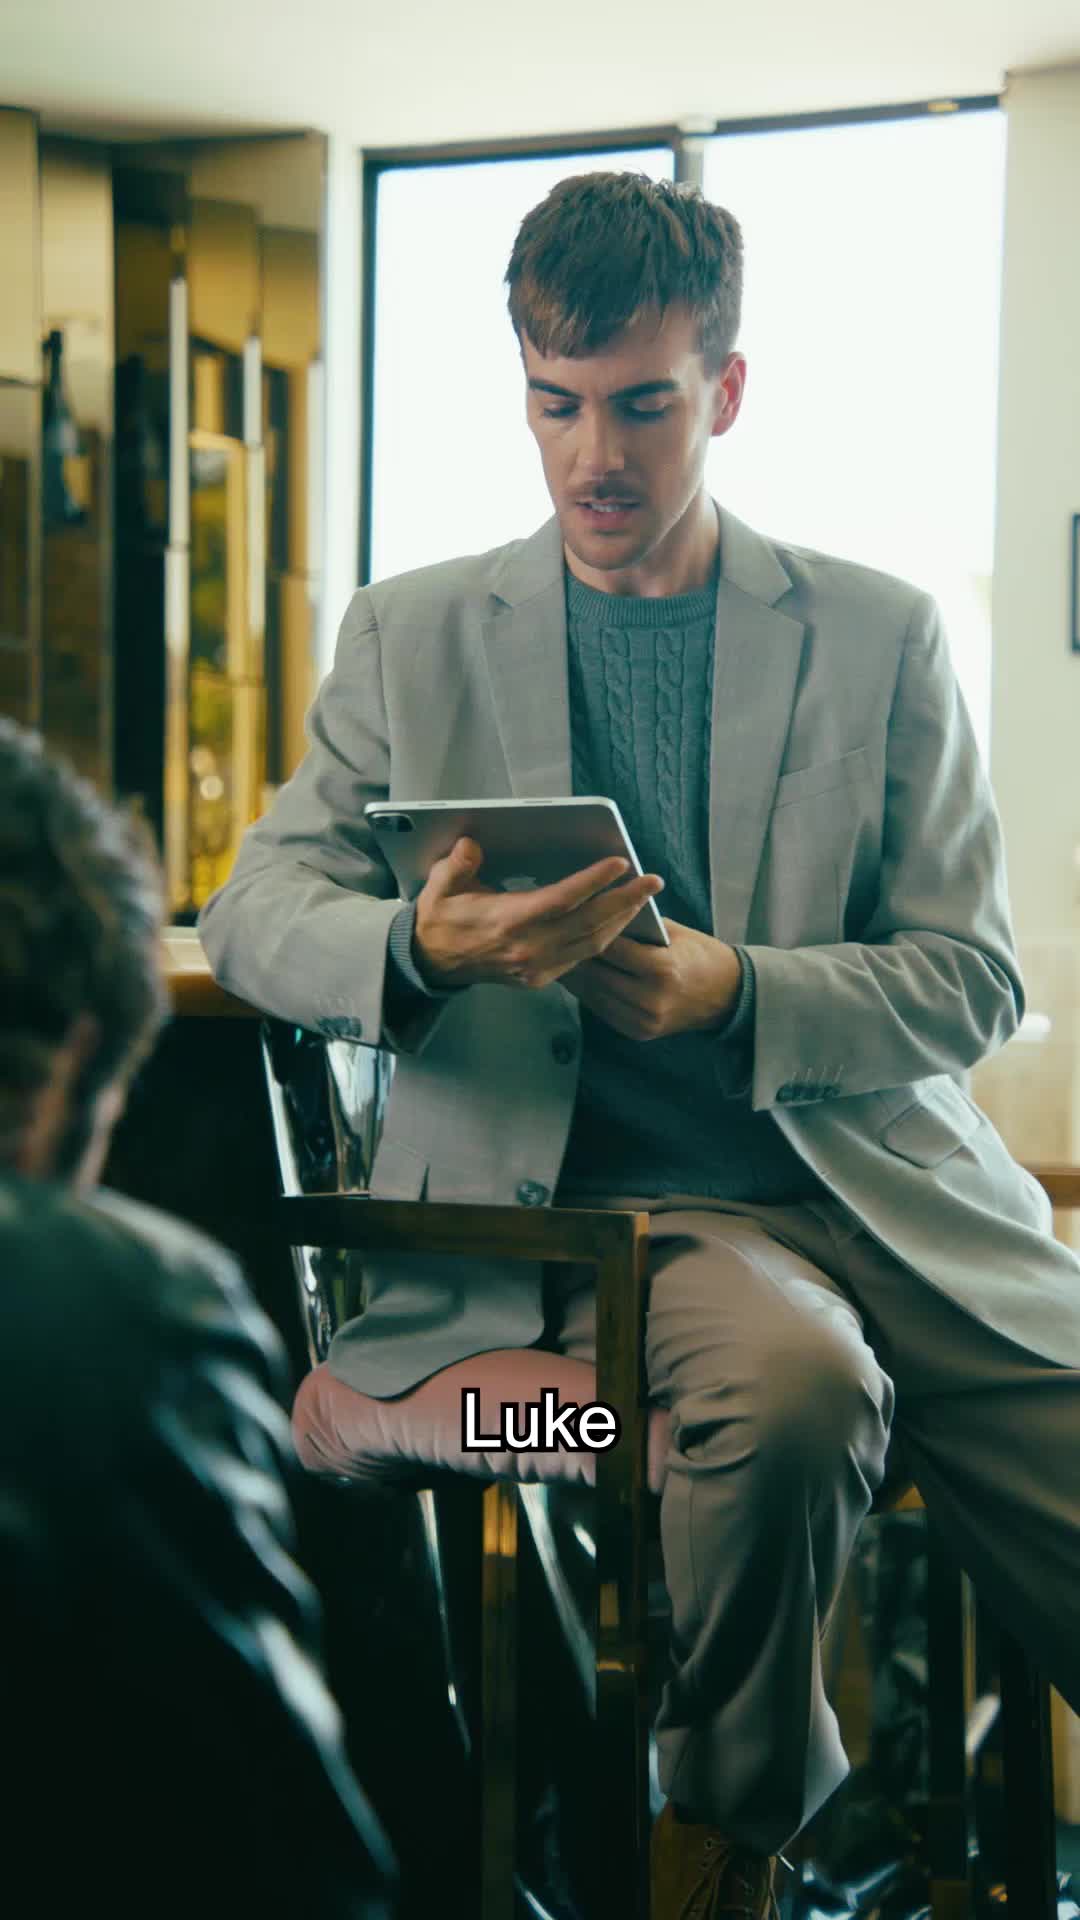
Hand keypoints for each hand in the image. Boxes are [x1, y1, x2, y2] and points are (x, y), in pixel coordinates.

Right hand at [412, 836, 665, 990]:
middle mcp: (527, 948)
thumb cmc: (440, 920)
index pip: (561, 899)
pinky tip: (619, 921)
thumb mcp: (440, 885)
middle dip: (626, 900)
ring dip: (622, 920)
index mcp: (507, 921)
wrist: (430, 963)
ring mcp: (536, 967)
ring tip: (644, 897)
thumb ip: (458, 864)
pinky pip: (582, 958)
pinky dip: (605, 939)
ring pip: (592, 944)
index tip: (620, 862)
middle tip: (653, 880)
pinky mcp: (539, 977)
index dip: (594, 881)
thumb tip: (473, 844)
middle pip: (589, 924)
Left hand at [562, 920, 741, 1040]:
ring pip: (594, 996)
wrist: (727, 995)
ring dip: (575, 979)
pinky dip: (589, 995)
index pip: (612, 948)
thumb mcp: (675, 932)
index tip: (570, 921)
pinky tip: (577, 981)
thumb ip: (639, 926)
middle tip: (553, 940)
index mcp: (661, 968)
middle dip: (575, 957)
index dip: (589, 933)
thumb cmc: (701, 956)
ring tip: (556, 960)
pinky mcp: (639, 1032)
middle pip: (597, 974)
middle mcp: (650, 998)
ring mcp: (644, 1020)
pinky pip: (603, 1012)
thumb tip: (601, 913)